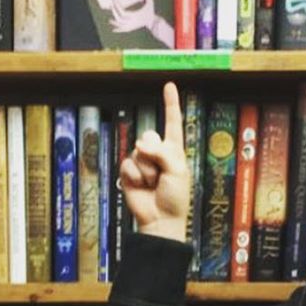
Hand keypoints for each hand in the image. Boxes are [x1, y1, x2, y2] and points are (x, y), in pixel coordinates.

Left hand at [109, 0, 155, 33]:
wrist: (152, 22)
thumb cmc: (150, 12)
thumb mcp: (150, 4)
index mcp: (134, 16)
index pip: (123, 13)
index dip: (118, 7)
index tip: (114, 0)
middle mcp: (132, 22)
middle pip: (120, 18)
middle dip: (114, 12)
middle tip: (111, 5)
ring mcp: (131, 26)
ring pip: (121, 26)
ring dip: (115, 23)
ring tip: (109, 20)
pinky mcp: (131, 28)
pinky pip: (123, 30)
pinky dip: (118, 30)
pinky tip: (113, 30)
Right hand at [119, 82, 189, 240]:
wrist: (160, 220)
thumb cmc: (175, 197)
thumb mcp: (178, 171)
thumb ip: (163, 152)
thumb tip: (141, 144)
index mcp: (174, 150)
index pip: (172, 122)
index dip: (170, 104)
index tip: (169, 85)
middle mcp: (158, 153)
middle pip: (149, 135)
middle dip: (153, 152)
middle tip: (160, 174)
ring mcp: (142, 162)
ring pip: (138, 150)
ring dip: (146, 169)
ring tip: (153, 184)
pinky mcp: (129, 172)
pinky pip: (128, 163)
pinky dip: (135, 176)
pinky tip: (141, 187)